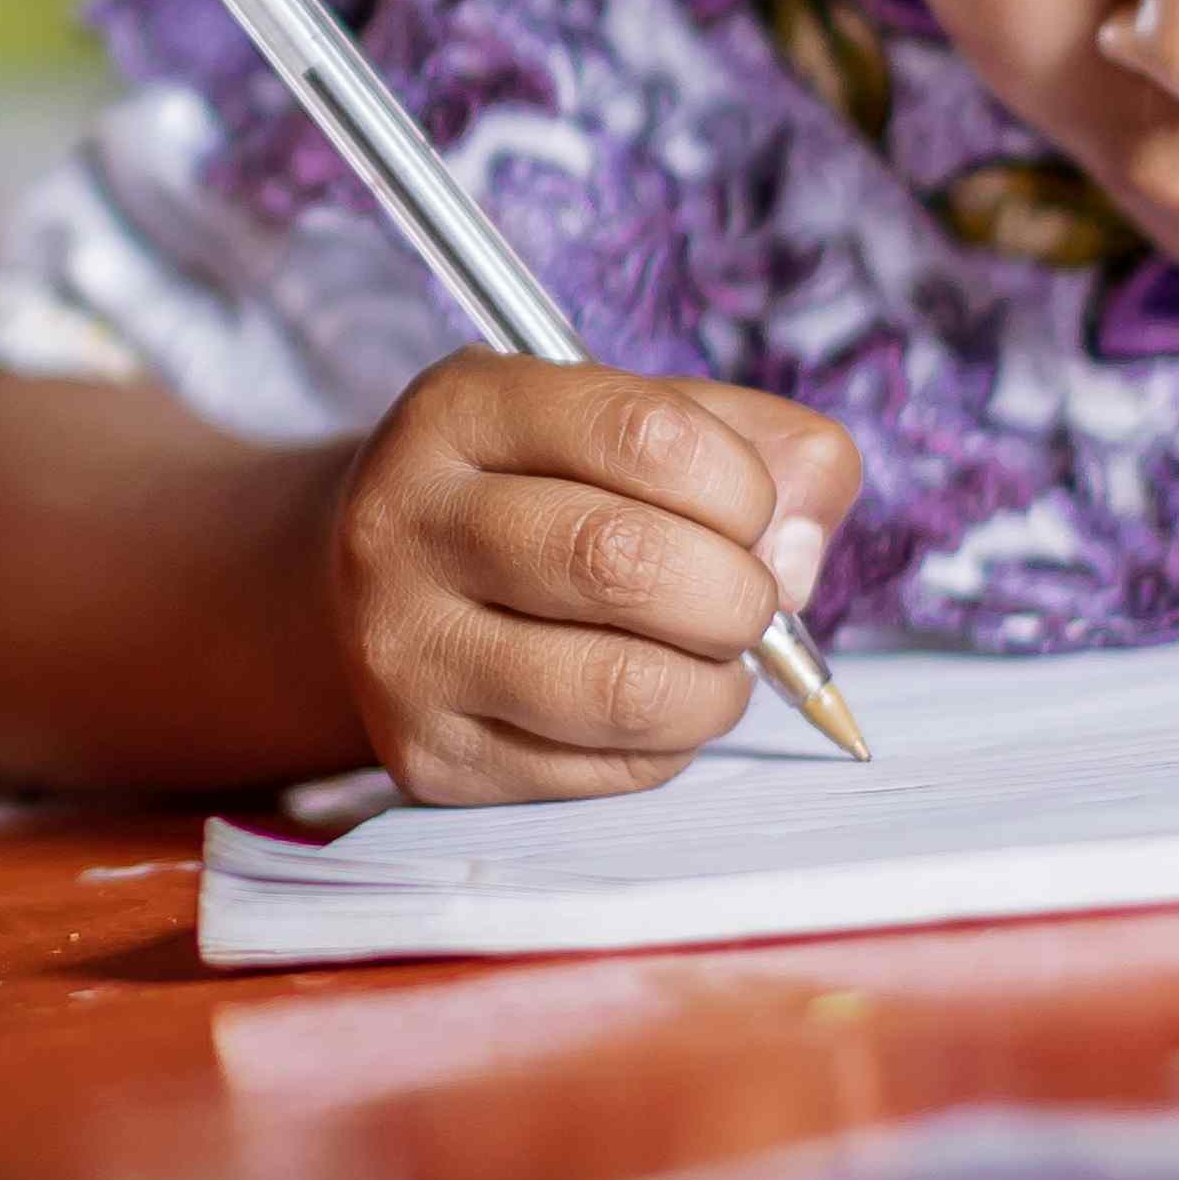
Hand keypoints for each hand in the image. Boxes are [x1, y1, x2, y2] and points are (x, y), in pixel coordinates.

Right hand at [324, 351, 865, 804]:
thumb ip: (754, 447)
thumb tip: (798, 552)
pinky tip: (650, 704)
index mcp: (460, 411)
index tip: (751, 510)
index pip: (645, 433)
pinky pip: (603, 768)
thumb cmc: (538, 496)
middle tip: (745, 600)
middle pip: (622, 562)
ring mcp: (406, 647)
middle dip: (736, 594)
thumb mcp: (628, 424)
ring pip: (619, 688)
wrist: (381, 589)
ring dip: (713, 687)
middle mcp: (407, 523)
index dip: (742, 483)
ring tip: (709, 660)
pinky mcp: (429, 754)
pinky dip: (668, 744)